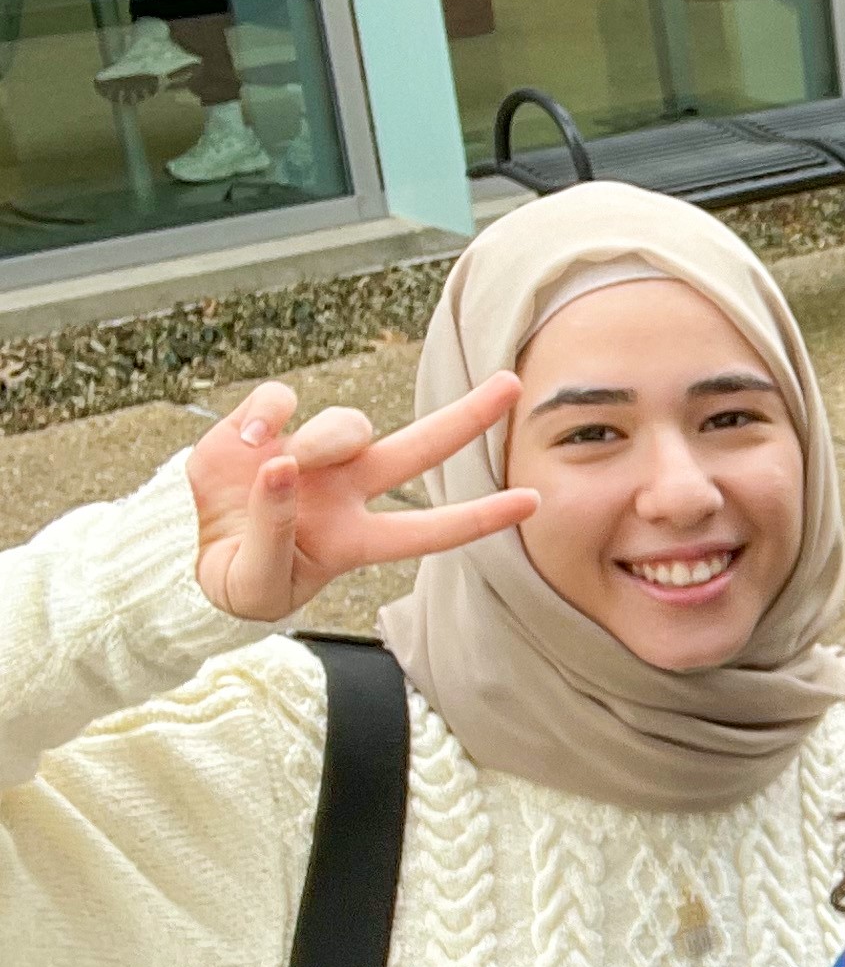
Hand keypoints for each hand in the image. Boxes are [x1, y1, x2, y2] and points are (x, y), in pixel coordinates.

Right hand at [189, 374, 539, 621]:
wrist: (188, 554)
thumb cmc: (243, 575)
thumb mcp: (257, 581)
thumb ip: (272, 533)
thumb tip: (280, 466)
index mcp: (357, 539)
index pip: (431, 530)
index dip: (481, 518)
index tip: (534, 502)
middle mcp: (347, 490)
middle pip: (421, 447)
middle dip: (468, 416)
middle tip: (513, 384)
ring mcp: (310, 454)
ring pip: (350, 423)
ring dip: (325, 440)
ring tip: (278, 468)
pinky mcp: (264, 426)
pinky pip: (283, 398)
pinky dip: (269, 411)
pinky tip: (251, 436)